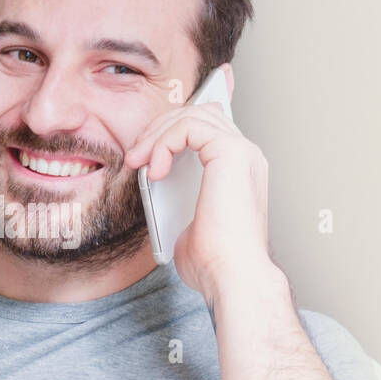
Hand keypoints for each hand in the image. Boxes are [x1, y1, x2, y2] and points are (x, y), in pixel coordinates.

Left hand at [123, 72, 277, 305]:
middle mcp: (246, 155)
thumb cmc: (213, 262)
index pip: (217, 121)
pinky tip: (154, 168)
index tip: (172, 103)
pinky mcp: (232, 153)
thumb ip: (175, 201)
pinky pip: (189, 127)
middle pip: (199, 113)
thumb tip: (156, 198)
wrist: (231, 277)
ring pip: (192, 115)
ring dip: (157, 135)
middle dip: (160, 127)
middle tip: (135, 156)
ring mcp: (242, 151)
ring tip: (139, 163)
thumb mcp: (184, 223)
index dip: (198, 102)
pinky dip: (164, 143)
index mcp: (238, 169)